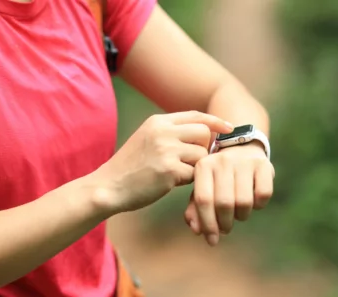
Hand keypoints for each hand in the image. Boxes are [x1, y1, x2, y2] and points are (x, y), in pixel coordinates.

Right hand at [93, 111, 233, 213]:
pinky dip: (187, 181)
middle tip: (191, 162)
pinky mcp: (169, 171)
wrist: (108, 186)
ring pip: (201, 155)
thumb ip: (170, 133)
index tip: (229, 128)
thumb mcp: (147, 139)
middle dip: (203, 149)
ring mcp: (166, 150)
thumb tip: (205, 134)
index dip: (215, 121)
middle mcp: (163, 131)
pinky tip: (170, 183)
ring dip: (195, 167)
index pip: (196, 115)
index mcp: (158, 121)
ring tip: (176, 173)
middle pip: (203, 133)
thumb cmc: (130, 167)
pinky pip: (194, 174)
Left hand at [184, 142, 273, 245]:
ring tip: (238, 213)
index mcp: (203, 166)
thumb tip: (196, 230)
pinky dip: (259, 205)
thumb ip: (195, 209)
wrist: (241, 147)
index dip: (208, 224)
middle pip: (224, 203)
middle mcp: (223, 161)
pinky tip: (253, 202)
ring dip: (242, 216)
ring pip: (244, 202)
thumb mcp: (203, 187)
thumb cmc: (218, 175)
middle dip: (225, 223)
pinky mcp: (264, 165)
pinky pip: (263, 195)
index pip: (203, 200)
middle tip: (225, 228)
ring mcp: (244, 162)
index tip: (212, 240)